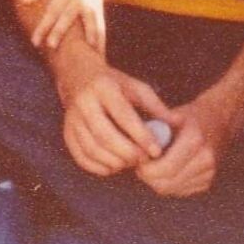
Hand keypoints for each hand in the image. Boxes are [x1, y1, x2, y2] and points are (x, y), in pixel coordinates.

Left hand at [23, 0, 104, 51]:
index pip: (52, 10)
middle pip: (68, 16)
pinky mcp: (99, 8)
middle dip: (60, 31)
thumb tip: (25, 1)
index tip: (35, 42)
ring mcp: (91, 3)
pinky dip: (101, 39)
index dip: (43, 26)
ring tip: (88, 53)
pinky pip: (101, 25)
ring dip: (89, 36)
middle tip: (51, 46)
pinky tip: (100, 54)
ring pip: (90, 21)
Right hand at [55, 45, 172, 176]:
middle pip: (105, 136)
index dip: (141, 135)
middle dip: (127, 153)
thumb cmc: (115, 85)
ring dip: (115, 162)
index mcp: (103, 87)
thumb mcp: (136, 87)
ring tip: (131, 162)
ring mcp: (72, 119)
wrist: (79, 76)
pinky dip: (100, 167)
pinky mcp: (67, 133)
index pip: (123, 115)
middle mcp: (84, 102)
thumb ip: (155, 106)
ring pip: (93, 149)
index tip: (156, 151)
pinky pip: (82, 158)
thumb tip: (176, 125)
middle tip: (143, 160)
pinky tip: (114, 165)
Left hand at [136, 89, 235, 196]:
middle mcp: (205, 159)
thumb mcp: (173, 115)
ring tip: (150, 166)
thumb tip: (134, 146)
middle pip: (167, 182)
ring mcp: (208, 173)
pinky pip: (180, 191)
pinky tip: (164, 171)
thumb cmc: (191, 116)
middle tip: (139, 165)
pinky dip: (168, 184)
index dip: (146, 169)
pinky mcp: (207, 183)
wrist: (220, 120)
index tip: (137, 160)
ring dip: (157, 181)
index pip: (166, 168)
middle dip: (148, 177)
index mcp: (195, 140)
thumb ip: (155, 129)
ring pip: (172, 189)